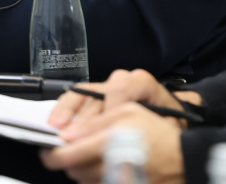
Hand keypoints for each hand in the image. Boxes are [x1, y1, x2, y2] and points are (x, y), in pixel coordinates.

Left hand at [42, 103, 184, 183]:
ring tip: (96, 158)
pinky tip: (106, 169)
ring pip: (83, 181)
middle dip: (69, 161)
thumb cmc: (157, 133)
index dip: (52, 155)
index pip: (65, 157)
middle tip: (75, 150)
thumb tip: (68, 135)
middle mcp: (106, 167)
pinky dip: (96, 179)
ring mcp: (114, 182)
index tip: (48, 151)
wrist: (182, 160)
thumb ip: (97, 120)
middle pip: (72, 171)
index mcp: (106, 143)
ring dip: (83, 171)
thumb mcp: (128, 112)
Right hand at [48, 69, 197, 130]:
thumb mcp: (168, 126)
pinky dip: (64, 109)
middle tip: (71, 138)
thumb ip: (151, 131)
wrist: (170, 116)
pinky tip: (55, 122)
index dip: (108, 108)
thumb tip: (131, 144)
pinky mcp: (95, 95)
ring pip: (83, 93)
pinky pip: (76, 97)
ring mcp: (106, 86)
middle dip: (84, 119)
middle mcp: (123, 80)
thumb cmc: (169, 122)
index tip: (100, 130)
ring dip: (68, 112)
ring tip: (56, 129)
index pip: (122, 88)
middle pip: (98, 93)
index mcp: (142, 84)